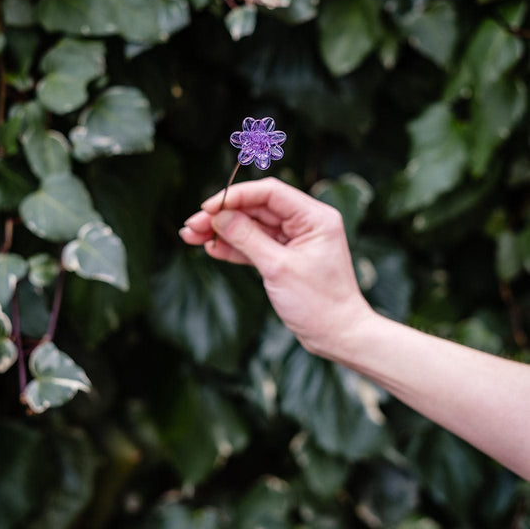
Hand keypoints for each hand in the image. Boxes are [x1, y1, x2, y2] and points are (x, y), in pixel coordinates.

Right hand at [179, 177, 372, 359]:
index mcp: (314, 217)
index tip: (207, 207)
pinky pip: (256, 245)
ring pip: (252, 227)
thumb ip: (247, 238)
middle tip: (191, 226)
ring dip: (223, 231)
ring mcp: (295, 240)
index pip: (269, 193)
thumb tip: (219, 216)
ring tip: (191, 236)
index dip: (236, 196)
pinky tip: (211, 248)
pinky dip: (234, 247)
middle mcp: (306, 223)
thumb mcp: (278, 268)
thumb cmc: (319, 303)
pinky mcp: (286, 257)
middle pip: (257, 208)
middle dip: (223, 215)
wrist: (338, 335)